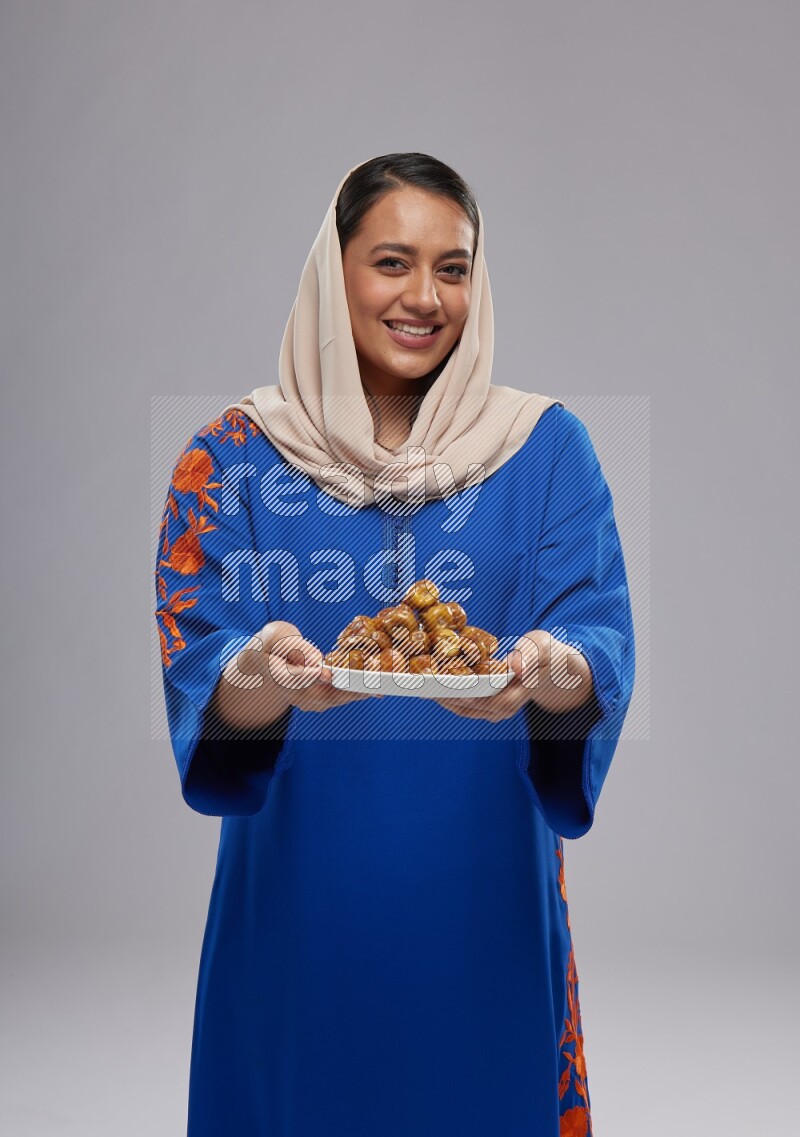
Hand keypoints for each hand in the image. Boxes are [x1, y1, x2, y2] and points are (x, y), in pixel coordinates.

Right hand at [215, 621, 378, 729]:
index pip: (290, 677)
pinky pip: (338, 699)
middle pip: (317, 695)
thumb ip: (292, 644)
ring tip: (377, 686)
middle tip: (364, 683)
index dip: (308, 676)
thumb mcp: (277, 634)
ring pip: (331, 700)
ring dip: (354, 693)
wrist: (270, 661)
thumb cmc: (274, 643)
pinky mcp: (316, 702)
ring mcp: (303, 700)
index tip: (324, 672)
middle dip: (344, 689)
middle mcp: (290, 692)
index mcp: (275, 673)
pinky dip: (355, 693)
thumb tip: (317, 660)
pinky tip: (375, 689)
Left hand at [430, 630, 593, 720]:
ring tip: (421, 684)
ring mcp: (496, 710)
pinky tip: (433, 684)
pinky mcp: (488, 706)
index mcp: (517, 695)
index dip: (464, 694)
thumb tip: (515, 667)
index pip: (488, 701)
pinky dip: (449, 696)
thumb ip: (530, 655)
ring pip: (464, 709)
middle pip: (470, 707)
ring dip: (443, 698)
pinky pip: (465, 705)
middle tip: (421, 683)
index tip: (442, 685)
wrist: (552, 666)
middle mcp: (505, 709)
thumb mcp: (543, 647)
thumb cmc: (547, 653)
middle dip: (445, 696)